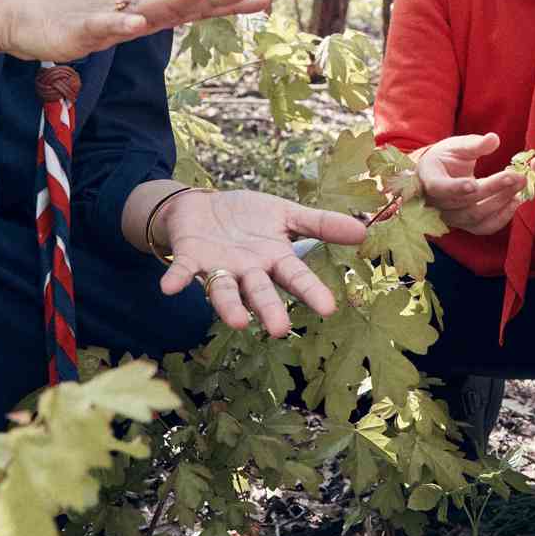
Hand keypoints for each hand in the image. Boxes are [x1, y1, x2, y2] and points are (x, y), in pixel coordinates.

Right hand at [0, 0, 271, 63]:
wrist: (17, 12)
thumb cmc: (73, 16)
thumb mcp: (121, 22)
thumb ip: (154, 19)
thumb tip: (190, 13)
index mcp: (145, 11)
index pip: (194, 7)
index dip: (228, 3)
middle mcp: (132, 9)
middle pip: (181, 4)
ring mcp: (106, 17)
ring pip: (146, 9)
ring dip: (176, 0)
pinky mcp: (78, 30)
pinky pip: (101, 27)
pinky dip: (118, 23)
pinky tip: (134, 23)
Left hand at [156, 189, 367, 336]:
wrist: (200, 206)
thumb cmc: (246, 216)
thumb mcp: (285, 213)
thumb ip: (321, 223)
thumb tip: (365, 230)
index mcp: (273, 260)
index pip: (295, 278)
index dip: (310, 292)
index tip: (328, 308)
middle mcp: (246, 271)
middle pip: (259, 293)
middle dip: (269, 310)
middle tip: (279, 330)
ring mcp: (218, 267)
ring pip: (223, 290)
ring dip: (227, 305)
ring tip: (237, 321)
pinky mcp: (190, 257)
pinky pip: (184, 271)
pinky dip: (177, 278)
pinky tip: (169, 287)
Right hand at [415, 133, 522, 234]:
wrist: (439, 175)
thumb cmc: (445, 158)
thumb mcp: (456, 146)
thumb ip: (474, 144)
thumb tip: (494, 139)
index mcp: (430, 180)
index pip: (439, 188)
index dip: (455, 188)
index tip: (473, 184)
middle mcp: (439, 203)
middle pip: (466, 202)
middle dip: (493, 189)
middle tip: (516, 176)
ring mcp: (452, 217)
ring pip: (477, 215)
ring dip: (501, 201)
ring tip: (518, 186)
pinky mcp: (466, 224)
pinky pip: (484, 227)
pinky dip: (502, 217)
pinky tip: (515, 201)